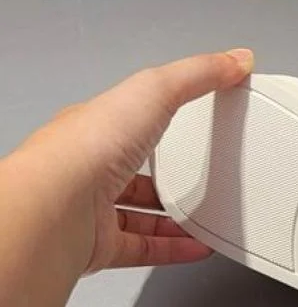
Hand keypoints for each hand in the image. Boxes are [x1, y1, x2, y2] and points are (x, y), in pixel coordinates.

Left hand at [20, 50, 253, 273]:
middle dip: (164, 173)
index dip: (159, 112)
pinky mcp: (98, 245)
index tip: (190, 115)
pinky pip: (142, 247)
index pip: (129, 114)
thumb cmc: (85, 148)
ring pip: (135, 212)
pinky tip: (196, 244)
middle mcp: (87, 168)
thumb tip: (234, 59)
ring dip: (172, 215)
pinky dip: (173, 247)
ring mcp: (90, 209)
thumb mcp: (154, 90)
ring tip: (205, 215)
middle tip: (197, 173)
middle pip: (131, 168)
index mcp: (94, 126)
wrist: (54, 210)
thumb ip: (198, 74)